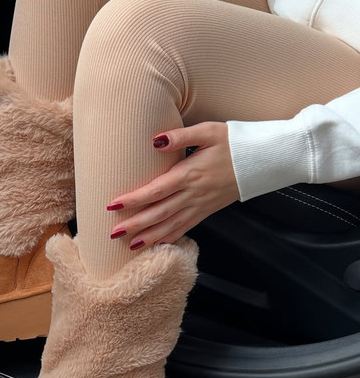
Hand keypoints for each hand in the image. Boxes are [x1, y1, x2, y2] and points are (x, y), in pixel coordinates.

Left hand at [108, 122, 239, 249]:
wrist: (264, 160)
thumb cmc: (235, 142)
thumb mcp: (208, 131)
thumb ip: (181, 135)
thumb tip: (156, 140)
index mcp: (190, 174)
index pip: (156, 190)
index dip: (134, 200)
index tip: (113, 205)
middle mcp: (194, 194)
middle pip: (159, 213)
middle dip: (135, 224)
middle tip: (113, 233)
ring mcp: (201, 205)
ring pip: (172, 225)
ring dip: (150, 237)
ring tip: (130, 245)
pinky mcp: (208, 210)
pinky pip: (186, 228)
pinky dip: (171, 238)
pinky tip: (158, 245)